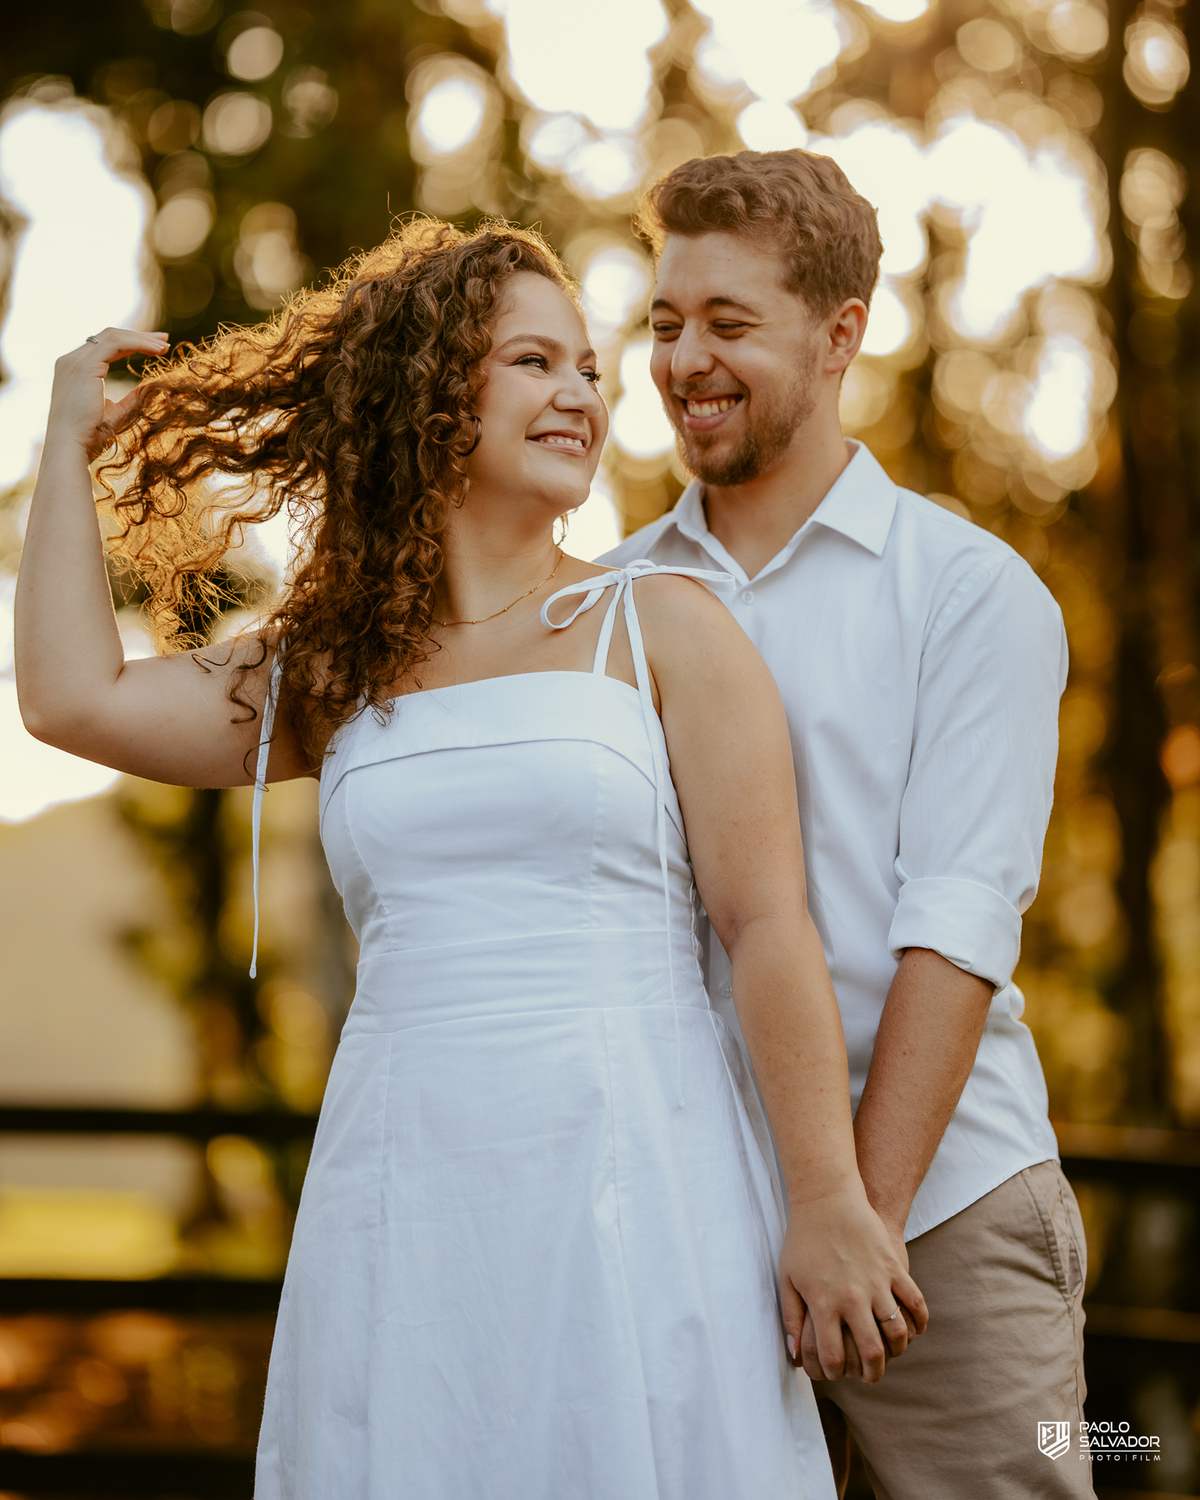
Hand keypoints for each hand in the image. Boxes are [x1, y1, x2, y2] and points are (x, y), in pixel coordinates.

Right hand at [48, 327, 168, 458]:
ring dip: (141, 338)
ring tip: (164, 345)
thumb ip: (131, 399)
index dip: (131, 344)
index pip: (105, 347)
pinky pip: (114, 344)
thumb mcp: (115, 413)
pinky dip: (137, 343)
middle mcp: (71, 361)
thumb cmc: (89, 437)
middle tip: (164, 340)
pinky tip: (156, 350)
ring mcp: (75, 361)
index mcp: (75, 370)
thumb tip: (151, 389)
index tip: (156, 348)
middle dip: (139, 336)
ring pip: (113, 336)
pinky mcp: (84, 366)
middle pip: (109, 336)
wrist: (70, 448)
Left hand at [779, 1188, 927, 1384]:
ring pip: (897, 1332)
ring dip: (897, 1350)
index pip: (832, 1357)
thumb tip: (794, 1355)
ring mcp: (876, 1282)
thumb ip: (791, 1319)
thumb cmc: (802, 1239)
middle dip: (872, 1373)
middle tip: (871, 1376)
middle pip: (871, 1353)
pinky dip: (919, 1321)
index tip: (835, 1372)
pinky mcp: (894, 1267)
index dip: (834, 1372)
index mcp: (823, 1303)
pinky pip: (915, 1302)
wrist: (827, 1198)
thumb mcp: (786, 1279)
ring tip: (891, 1353)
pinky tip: (913, 1328)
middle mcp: (852, 1297)